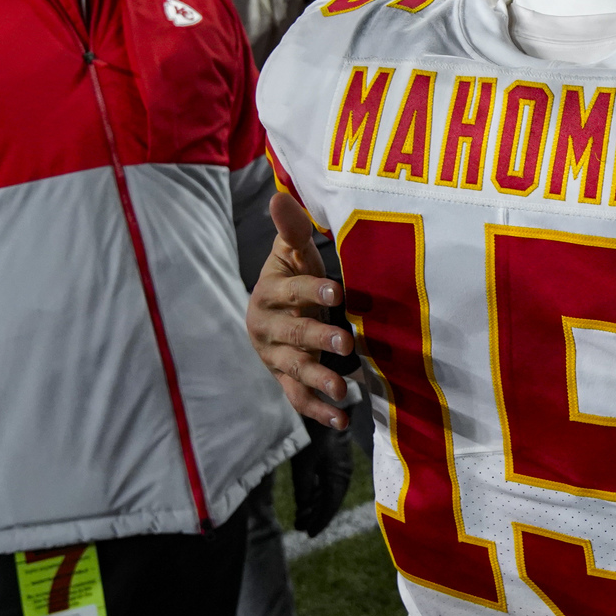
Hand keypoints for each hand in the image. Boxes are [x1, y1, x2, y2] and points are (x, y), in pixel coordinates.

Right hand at [248, 192, 356, 429]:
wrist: (273, 315)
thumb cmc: (294, 279)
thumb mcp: (293, 254)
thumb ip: (292, 230)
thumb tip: (280, 195)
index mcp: (270, 292)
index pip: (291, 291)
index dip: (311, 291)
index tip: (337, 292)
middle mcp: (268, 328)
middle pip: (294, 335)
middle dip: (319, 339)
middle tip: (347, 342)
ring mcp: (275, 358)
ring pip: (295, 370)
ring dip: (319, 380)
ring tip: (344, 388)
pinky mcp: (285, 381)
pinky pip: (298, 399)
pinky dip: (319, 412)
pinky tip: (342, 420)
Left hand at [290, 416, 354, 536]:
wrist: (329, 409)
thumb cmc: (314, 436)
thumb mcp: (304, 465)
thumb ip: (304, 489)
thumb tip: (303, 511)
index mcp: (337, 478)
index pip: (329, 507)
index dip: (319, 521)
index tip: (308, 533)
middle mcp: (343, 475)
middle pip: (331, 502)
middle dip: (317, 516)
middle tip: (302, 528)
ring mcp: (341, 467)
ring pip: (330, 493)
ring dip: (317, 505)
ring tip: (303, 516)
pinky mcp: (337, 459)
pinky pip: (330, 483)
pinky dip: (320, 493)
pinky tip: (311, 496)